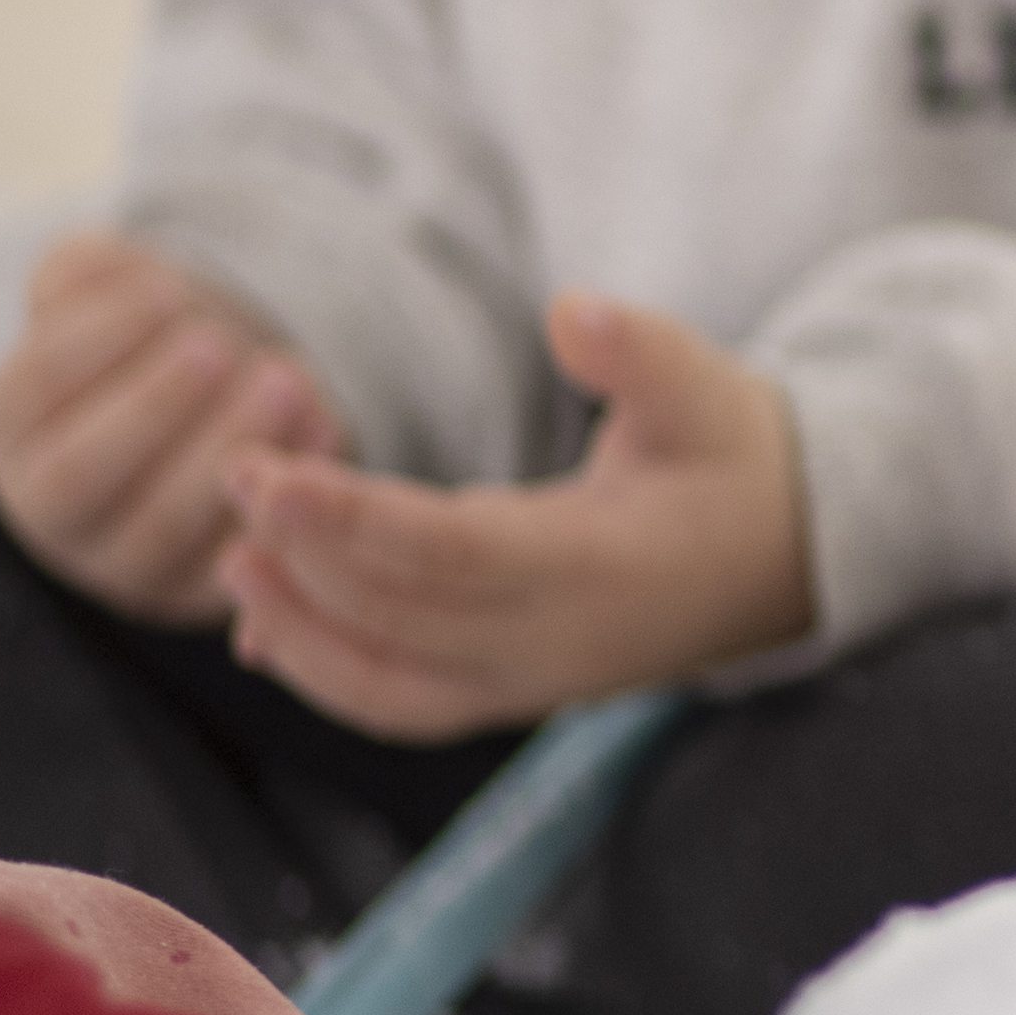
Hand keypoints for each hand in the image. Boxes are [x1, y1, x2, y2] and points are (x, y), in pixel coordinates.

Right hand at [0, 230, 337, 624]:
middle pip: (81, 473)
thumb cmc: (147, 340)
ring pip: (162, 528)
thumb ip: (86, 272)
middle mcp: (53, 511)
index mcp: (15, 432)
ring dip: (225, 453)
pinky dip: (282, 500)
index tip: (167, 290)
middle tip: (220, 346)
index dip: (95, 337)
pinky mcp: (201, 590)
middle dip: (152, 406)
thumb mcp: (103, 292)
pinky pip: (236, 557)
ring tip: (288, 380)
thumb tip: (107, 268)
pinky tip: (327, 430)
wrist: (212, 410)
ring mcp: (125, 561)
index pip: (33, 390)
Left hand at [221, 294, 813, 740]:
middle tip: (234, 475)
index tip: (269, 476)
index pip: (450, 557)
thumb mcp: (707, 388)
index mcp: (602, 570)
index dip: (350, 522)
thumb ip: (642, 352)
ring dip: (299, 627)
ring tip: (229, 558)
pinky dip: (324, 671)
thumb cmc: (733, 461)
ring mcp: (532, 683)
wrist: (786, 561)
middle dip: (302, 554)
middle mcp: (558, 647)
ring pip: (386, 681)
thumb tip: (572, 310)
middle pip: (400, 618)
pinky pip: (400, 703)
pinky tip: (263, 623)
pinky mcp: (510, 693)